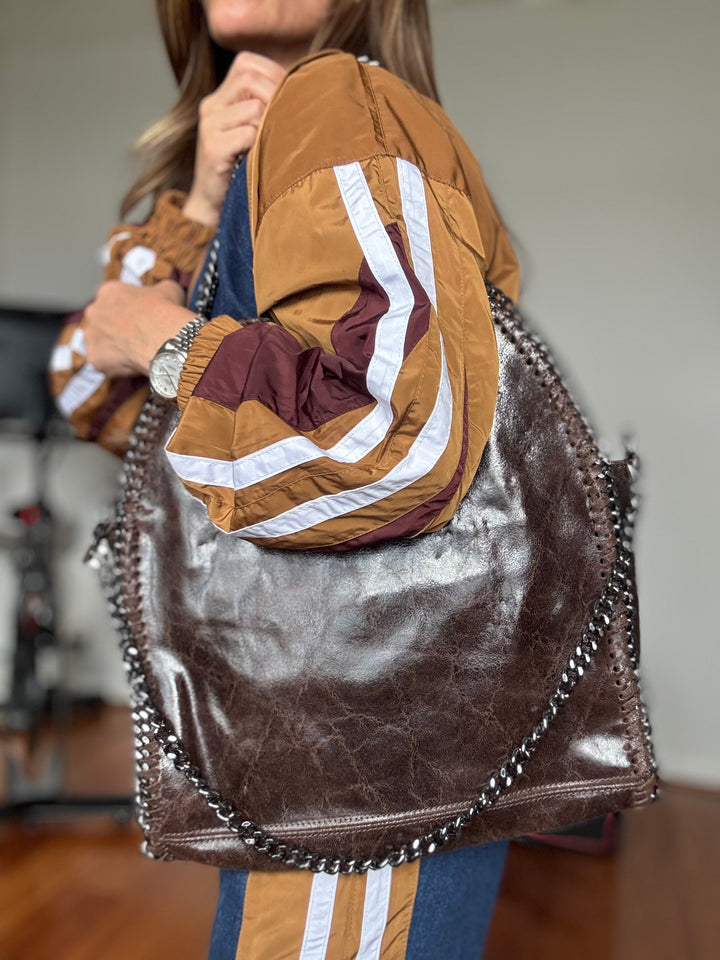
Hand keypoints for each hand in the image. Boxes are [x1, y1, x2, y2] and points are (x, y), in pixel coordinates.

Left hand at [84, 280, 193, 377]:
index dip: (128, 310)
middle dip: (114, 328)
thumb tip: (163, 294)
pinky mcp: (94, 357)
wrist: (164, 338)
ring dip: (111, 347)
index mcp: (109, 292)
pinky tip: (132, 365)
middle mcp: (94, 311)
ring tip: (133, 353)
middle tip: (135, 337)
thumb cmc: (167, 311)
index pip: (114, 300)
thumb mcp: (169, 290)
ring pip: (99, 342)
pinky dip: (116, 366)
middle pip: (101, 320)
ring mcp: (92, 335)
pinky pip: (103, 363)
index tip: (140, 319)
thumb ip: (159, 290)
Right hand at [183, 51, 284, 226]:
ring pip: (252, 107)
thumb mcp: (250, 133)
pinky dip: (260, 144)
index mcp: (219, 98)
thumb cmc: (240, 169)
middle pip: (248, 77)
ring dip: (270, 124)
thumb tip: (303, 92)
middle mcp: (211, 106)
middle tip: (288, 118)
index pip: (246, 63)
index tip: (289, 94)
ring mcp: (209, 126)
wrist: (212, 205)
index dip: (271, 72)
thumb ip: (265, 110)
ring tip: (273, 143)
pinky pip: (247, 133)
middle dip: (275, 93)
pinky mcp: (212, 148)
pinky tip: (262, 157)